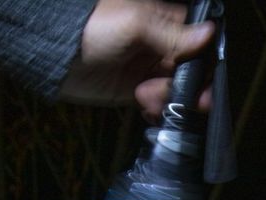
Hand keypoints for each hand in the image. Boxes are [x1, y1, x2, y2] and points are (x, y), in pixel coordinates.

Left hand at [59, 0, 213, 121]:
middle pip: (193, 70)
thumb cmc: (92, 28)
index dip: (206, 60)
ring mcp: (149, 70)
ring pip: (178, 90)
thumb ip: (173, 34)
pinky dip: (158, 109)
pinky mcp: (136, 92)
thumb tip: (209, 34)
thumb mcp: (136, 25)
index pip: (200, 42)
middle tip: (186, 96)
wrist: (56, 56)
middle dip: (192, 86)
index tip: (205, 77)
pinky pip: (158, 104)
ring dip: (170, 98)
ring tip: (147, 96)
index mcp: (166, 23)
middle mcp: (162, 47)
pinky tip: (146, 107)